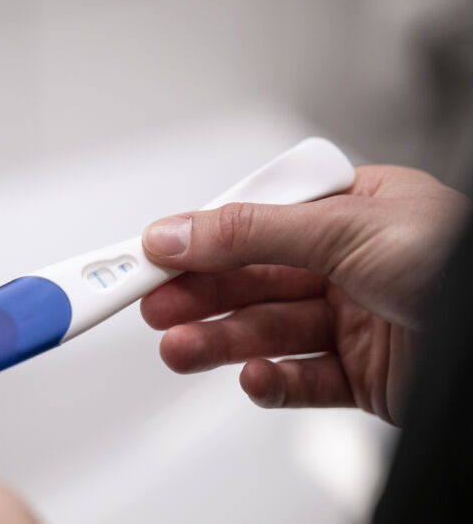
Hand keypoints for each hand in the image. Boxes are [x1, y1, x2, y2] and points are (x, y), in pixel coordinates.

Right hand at [141, 165, 470, 423]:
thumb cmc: (461, 267)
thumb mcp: (347, 230)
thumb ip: (254, 232)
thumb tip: (179, 230)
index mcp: (351, 211)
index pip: (257, 222)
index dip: (201, 239)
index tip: (150, 254)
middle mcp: (350, 263)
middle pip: (254, 279)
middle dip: (201, 294)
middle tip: (152, 305)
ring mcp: (355, 321)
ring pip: (269, 331)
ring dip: (221, 342)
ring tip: (179, 349)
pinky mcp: (363, 376)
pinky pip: (303, 379)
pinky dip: (273, 382)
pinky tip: (253, 377)